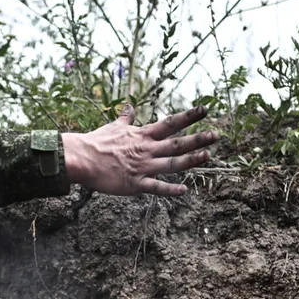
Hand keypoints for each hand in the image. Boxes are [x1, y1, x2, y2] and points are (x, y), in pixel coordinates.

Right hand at [61, 105, 218, 196]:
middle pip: (177, 143)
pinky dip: (169, 190)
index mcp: (143, 135)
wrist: (81, 158)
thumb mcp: (114, 126)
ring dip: (190, 160)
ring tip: (208, 156)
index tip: (205, 110)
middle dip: (198, 139)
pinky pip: (155, 187)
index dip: (189, 116)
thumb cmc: (97, 142)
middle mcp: (147, 150)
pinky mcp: (135, 183)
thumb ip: (126, 118)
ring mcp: (143, 167)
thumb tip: (129, 106)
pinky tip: (184, 191)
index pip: (170, 123)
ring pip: (171, 163)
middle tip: (217, 135)